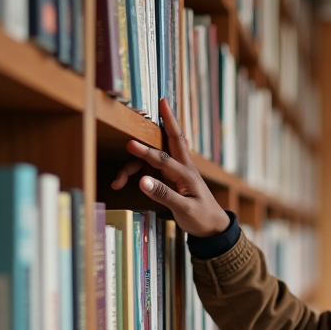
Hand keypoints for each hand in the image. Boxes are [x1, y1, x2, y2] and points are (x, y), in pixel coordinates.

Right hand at [111, 97, 230, 237]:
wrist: (213, 227)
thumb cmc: (202, 218)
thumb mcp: (184, 210)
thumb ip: (163, 195)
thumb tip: (142, 182)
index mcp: (187, 175)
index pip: (164, 160)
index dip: (147, 152)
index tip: (131, 144)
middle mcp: (183, 168)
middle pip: (173, 139)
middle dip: (167, 121)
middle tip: (163, 102)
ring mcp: (177, 171)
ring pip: (154, 158)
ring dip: (133, 165)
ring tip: (117, 182)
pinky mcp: (172, 177)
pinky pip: (152, 169)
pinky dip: (137, 173)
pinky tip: (122, 182)